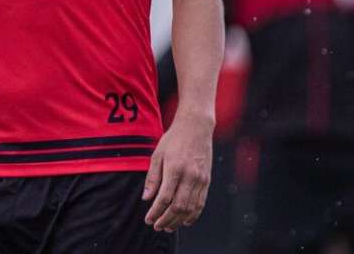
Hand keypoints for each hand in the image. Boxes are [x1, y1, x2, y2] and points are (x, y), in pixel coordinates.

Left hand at [142, 114, 213, 231]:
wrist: (196, 127)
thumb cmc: (174, 139)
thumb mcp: (157, 154)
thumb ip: (152, 177)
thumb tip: (146, 198)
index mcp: (174, 169)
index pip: (164, 198)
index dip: (155, 212)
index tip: (148, 219)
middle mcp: (189, 176)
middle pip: (178, 207)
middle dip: (166, 220)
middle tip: (157, 226)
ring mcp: (200, 179)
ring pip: (190, 208)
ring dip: (178, 221)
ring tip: (168, 227)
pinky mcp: (207, 180)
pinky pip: (201, 203)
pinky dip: (193, 215)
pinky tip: (185, 221)